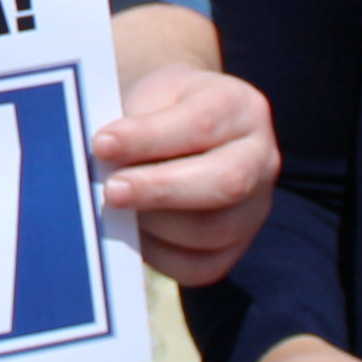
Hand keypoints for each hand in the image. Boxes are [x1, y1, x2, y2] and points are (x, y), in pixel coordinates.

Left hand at [94, 61, 279, 283]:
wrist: (174, 128)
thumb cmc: (156, 110)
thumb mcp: (147, 95)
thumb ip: (132, 124)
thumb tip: (103, 162)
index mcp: (240, 107)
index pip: (202, 124)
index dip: (149, 138)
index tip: (102, 144)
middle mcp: (260, 158)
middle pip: (225, 183)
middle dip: (160, 189)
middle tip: (111, 190)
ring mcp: (254, 207)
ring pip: (212, 230)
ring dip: (154, 224)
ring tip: (116, 208)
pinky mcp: (236, 247)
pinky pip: (201, 266)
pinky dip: (160, 255)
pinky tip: (133, 232)